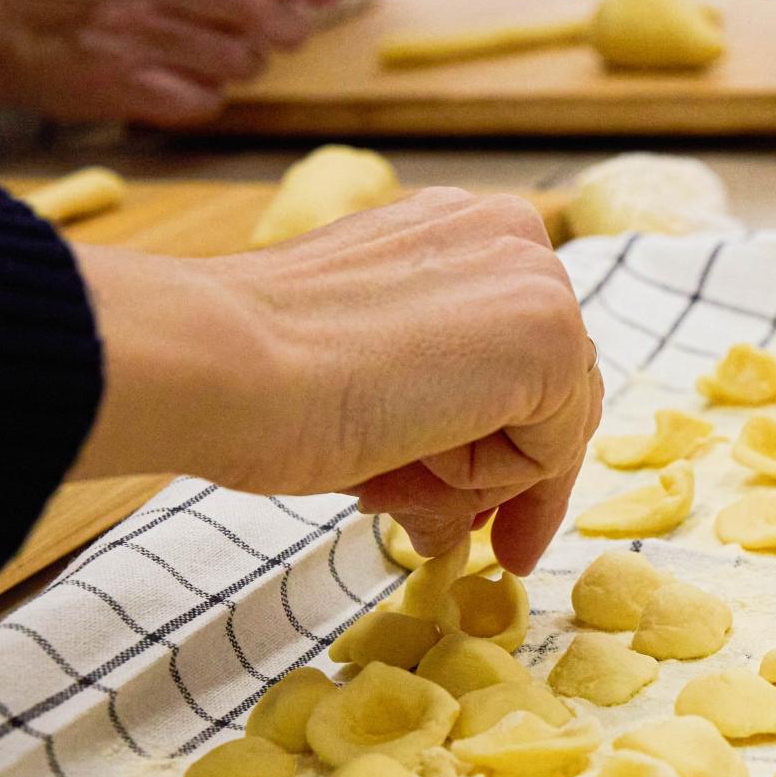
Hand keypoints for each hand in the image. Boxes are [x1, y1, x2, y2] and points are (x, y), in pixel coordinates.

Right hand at [0, 0, 340, 124]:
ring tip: (228, 54)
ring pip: (237, 60)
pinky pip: (203, 101)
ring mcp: (128, 33)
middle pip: (254, 8)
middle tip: (288, 33)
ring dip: (250, 64)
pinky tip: (189, 80)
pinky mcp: (118, 84)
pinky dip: (211, 95)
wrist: (1, 20)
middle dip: (288, 27)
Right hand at [71, 189, 602, 574]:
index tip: (492, 519)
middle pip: (554, 394)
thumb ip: (430, 422)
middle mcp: (511, 236)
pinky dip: (482, 481)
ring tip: (388, 483)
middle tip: (488, 546)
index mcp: (459, 230)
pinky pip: (548, 452)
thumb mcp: (368, 383)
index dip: (513, 446)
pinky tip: (411, 452)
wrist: (221, 364)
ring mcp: (539, 280)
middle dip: (512, 481)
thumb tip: (455, 525)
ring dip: (476, 484)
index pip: (524, 356)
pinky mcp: (554, 334)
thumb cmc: (262, 375)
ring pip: (550, 429)